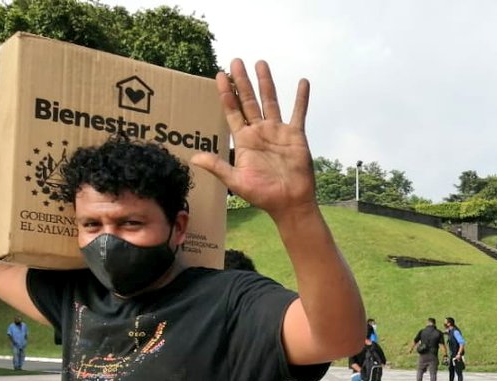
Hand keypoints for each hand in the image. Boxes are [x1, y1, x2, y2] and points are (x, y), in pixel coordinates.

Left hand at [191, 60, 315, 219]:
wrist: (290, 203)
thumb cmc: (263, 195)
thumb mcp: (236, 181)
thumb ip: (217, 166)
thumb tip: (193, 158)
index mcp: (244, 140)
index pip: (233, 111)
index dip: (226, 94)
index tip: (219, 76)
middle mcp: (260, 132)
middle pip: (249, 100)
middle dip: (242, 81)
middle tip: (235, 61)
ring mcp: (278, 132)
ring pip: (271, 101)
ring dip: (266, 82)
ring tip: (260, 63)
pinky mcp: (296, 135)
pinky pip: (298, 113)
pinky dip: (301, 98)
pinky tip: (302, 82)